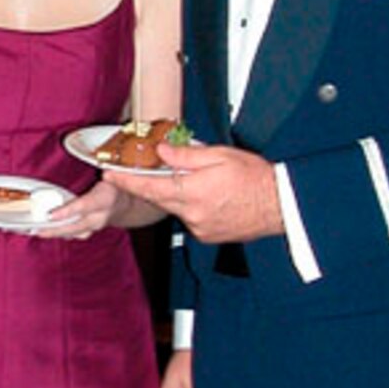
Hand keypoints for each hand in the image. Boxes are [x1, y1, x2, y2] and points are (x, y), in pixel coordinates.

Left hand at [39, 176, 120, 238]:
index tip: (50, 215)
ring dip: (56, 233)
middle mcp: (101, 216)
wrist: (125, 205)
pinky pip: (75, 234)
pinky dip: (61, 233)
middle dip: (56, 230)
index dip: (67, 211)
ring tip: (38, 232)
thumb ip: (101, 173)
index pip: (84, 206)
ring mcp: (96, 227)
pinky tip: (47, 232)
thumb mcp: (110, 176)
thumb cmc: (114, 187)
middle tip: (38, 230)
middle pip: (76, 226)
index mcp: (105, 199)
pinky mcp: (90, 231)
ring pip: (74, 233)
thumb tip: (95, 163)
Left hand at [112, 140, 282, 243]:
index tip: (107, 173)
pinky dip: (190, 206)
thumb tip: (161, 152)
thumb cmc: (255, 178)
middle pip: (158, 197)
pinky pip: (188, 218)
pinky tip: (208, 198)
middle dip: (147, 184)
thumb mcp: (221, 156)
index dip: (126, 180)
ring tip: (198, 182)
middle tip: (136, 170)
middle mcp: (192, 213)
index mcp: (193, 191)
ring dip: (175, 194)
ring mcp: (198, 228)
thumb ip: (188, 155)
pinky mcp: (206, 236)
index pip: (150, 185)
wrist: (281, 206)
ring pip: (174, 207)